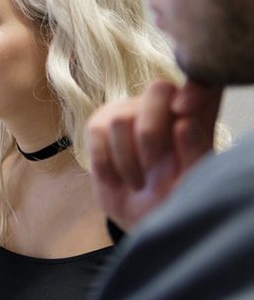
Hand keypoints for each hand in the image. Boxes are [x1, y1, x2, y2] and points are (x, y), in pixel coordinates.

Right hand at [86, 80, 221, 230]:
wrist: (137, 216)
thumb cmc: (172, 196)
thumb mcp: (191, 182)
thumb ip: (195, 151)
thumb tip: (184, 121)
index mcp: (198, 115)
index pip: (203, 83)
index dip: (194, 88)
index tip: (185, 110)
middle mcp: (165, 105)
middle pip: (158, 89)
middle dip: (151, 132)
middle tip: (152, 163)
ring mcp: (130, 111)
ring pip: (121, 119)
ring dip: (126, 161)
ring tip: (137, 183)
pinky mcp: (100, 124)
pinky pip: (96, 132)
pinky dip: (104, 163)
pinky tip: (115, 179)